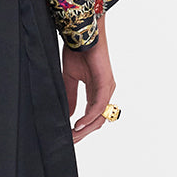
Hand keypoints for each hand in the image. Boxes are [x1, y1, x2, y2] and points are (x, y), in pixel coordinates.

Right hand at [60, 17, 115, 144]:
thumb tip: (69, 115)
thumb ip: (71, 97)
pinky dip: (89, 117)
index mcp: (97, 91)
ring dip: (86, 129)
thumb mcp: (70, 79)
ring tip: (73, 136)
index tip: (69, 136)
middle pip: (97, 121)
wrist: (82, 35)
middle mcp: (105, 92)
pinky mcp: (106, 84)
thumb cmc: (78, 52)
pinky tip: (78, 124)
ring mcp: (107, 88)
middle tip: (70, 141)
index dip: (82, 128)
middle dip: (83, 133)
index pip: (92, 117)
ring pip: (99, 117)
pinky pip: (98, 106)